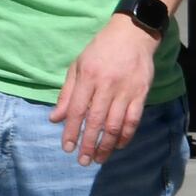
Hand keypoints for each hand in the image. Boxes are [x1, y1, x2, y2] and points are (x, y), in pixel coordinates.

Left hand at [53, 14, 158, 163]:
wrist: (132, 34)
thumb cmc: (100, 50)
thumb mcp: (78, 66)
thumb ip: (67, 94)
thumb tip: (55, 118)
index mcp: (88, 77)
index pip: (77, 110)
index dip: (71, 131)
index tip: (67, 148)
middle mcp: (107, 85)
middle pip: (96, 121)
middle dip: (88, 144)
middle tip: (83, 161)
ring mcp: (126, 90)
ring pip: (115, 124)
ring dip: (106, 145)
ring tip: (99, 159)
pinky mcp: (141, 93)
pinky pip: (133, 120)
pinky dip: (126, 136)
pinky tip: (118, 146)